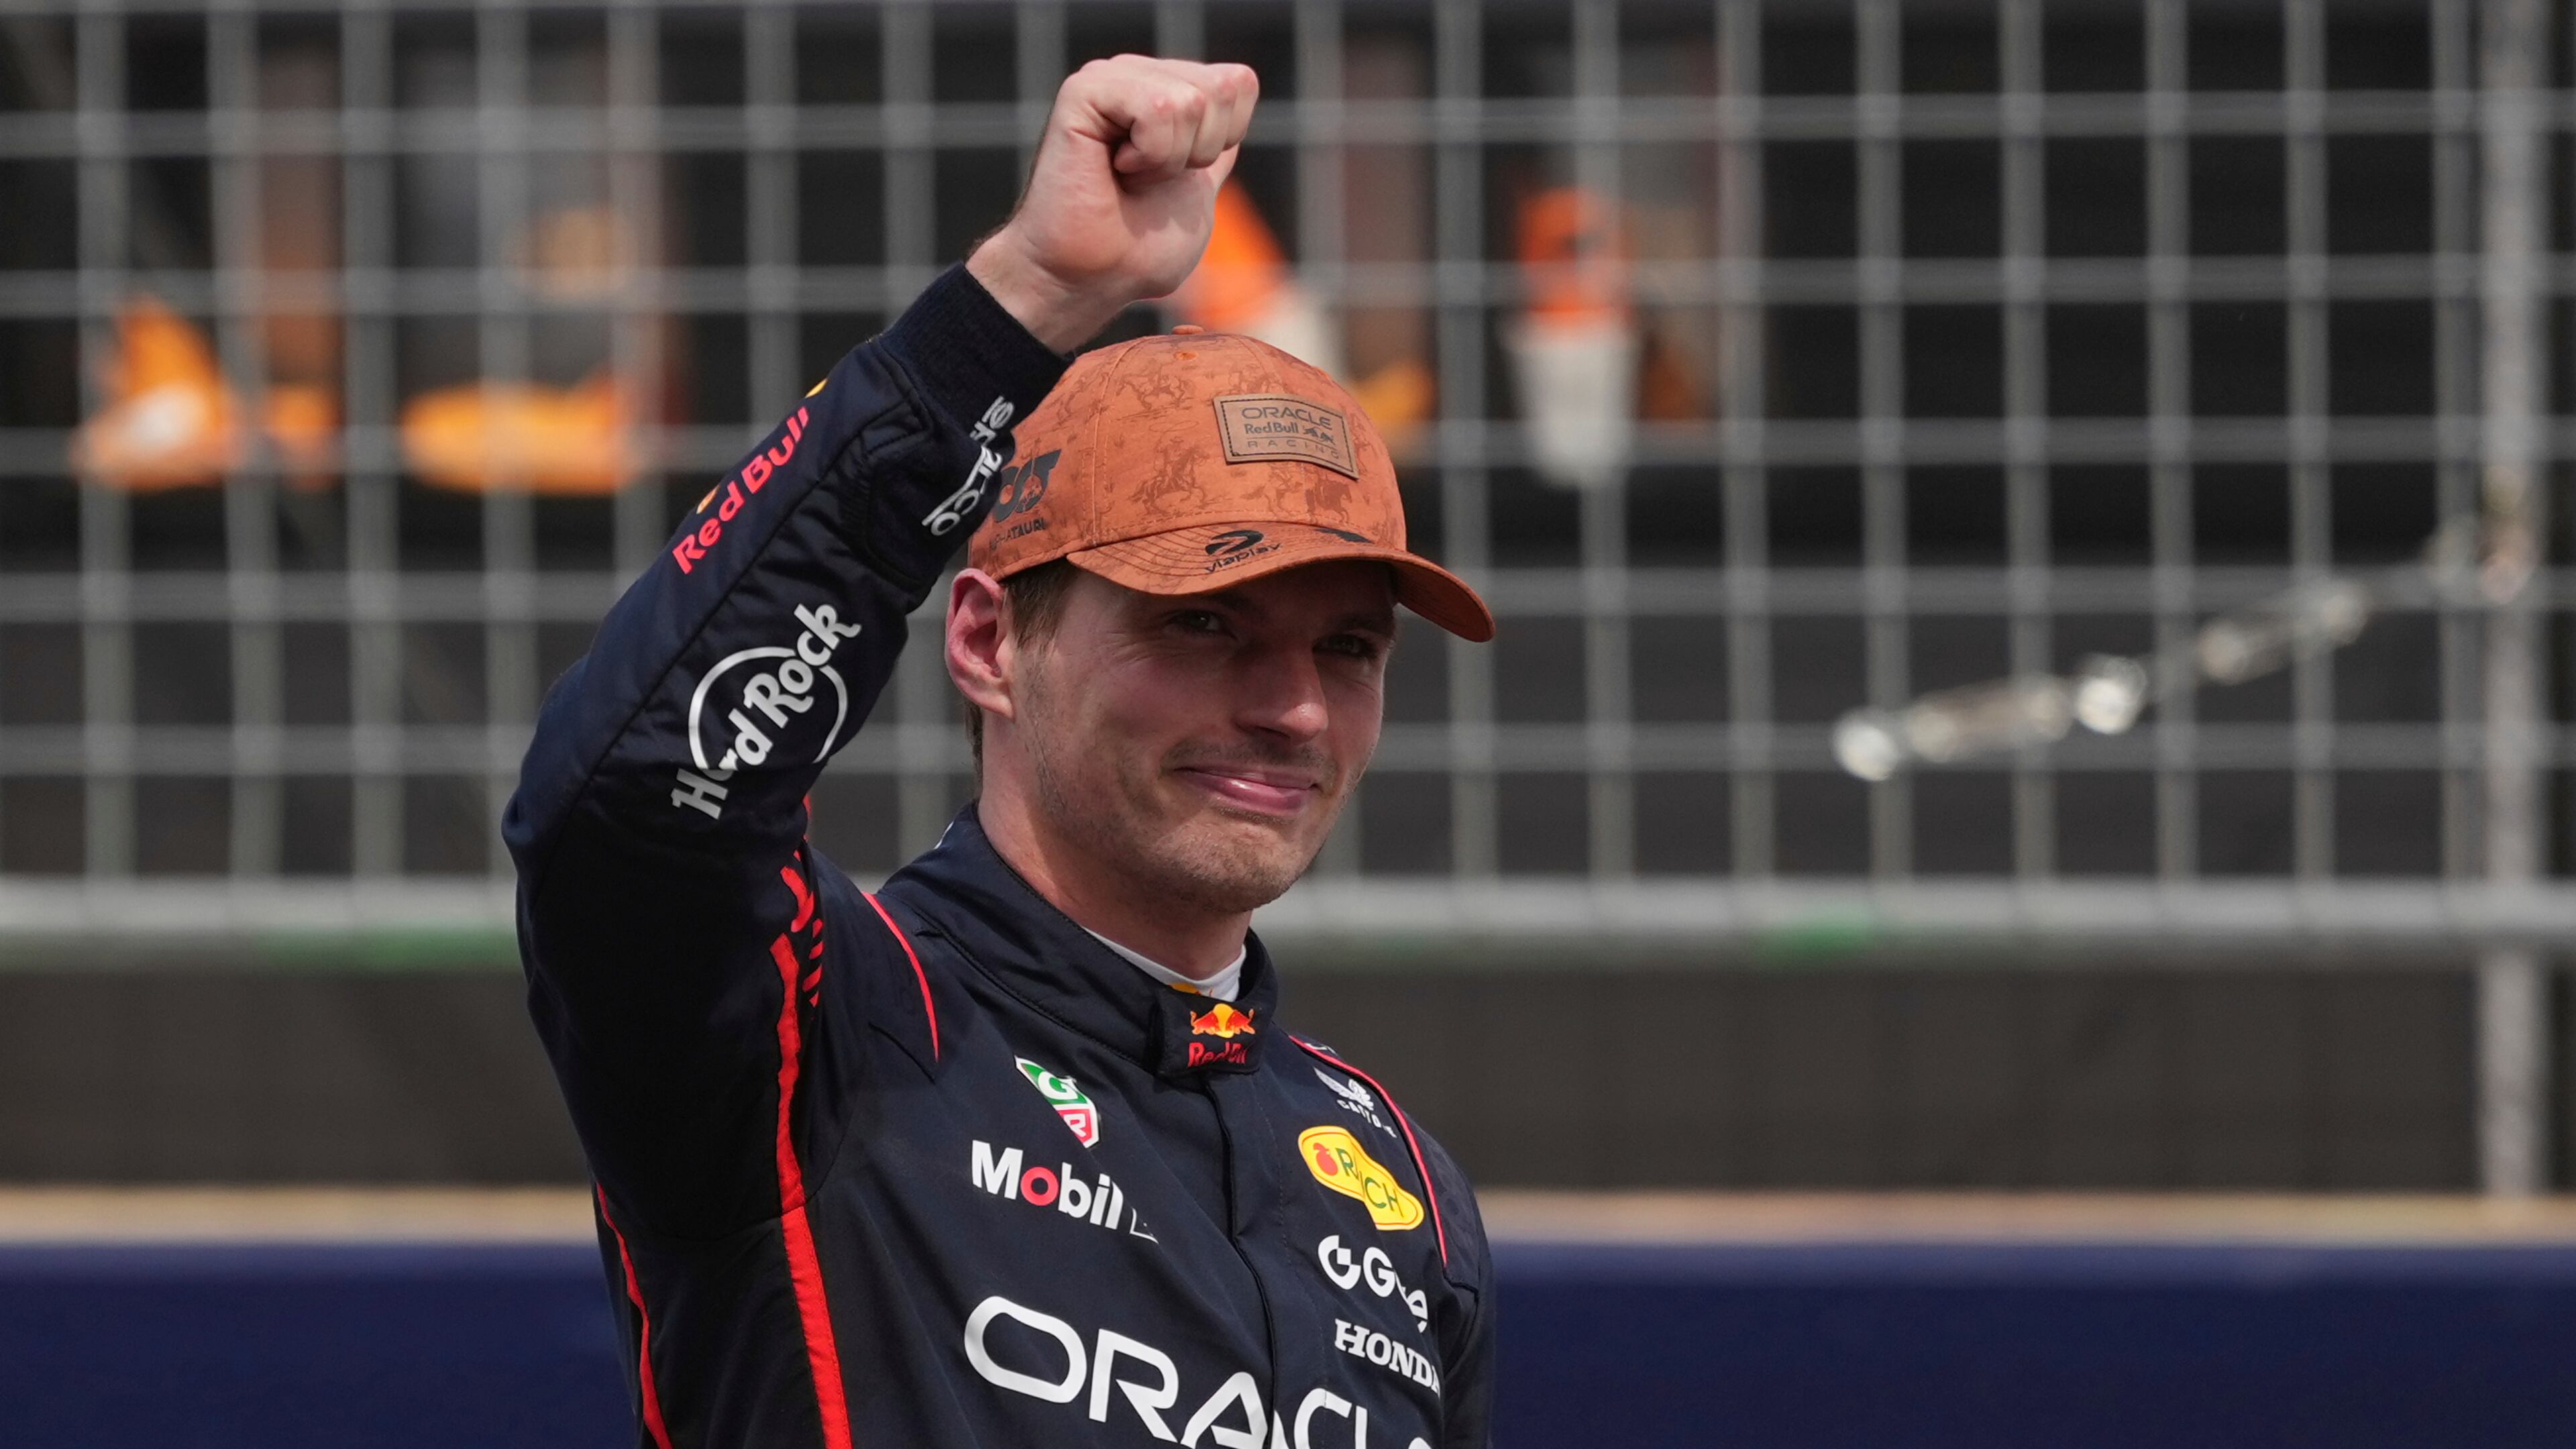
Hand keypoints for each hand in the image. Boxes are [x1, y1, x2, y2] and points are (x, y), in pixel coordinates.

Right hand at [968, 56, 1258, 351]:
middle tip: (1147, 180)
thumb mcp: (1197, 191)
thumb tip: (1232, 100)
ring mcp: (1109, 78)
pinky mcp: (1084, 91)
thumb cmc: (1133, 252)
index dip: (1223, 140)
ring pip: (1192, 101)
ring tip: (1126, 177)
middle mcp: (1136, 75)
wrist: (1084, 280)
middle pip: (1225, 88)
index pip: (1239, 84)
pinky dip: (1150, 155)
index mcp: (1163, 91)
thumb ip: (1215, 144)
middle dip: (1200, 151)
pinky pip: (1159, 107)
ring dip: (1169, 160)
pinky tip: (1114, 168)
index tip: (1175, 175)